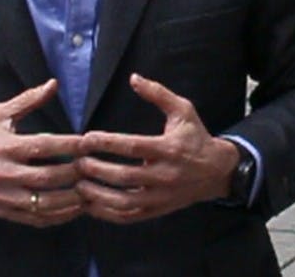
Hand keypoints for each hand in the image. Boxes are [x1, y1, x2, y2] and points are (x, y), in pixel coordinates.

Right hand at [0, 79, 84, 227]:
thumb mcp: (0, 116)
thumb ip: (28, 100)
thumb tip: (53, 84)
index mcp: (5, 148)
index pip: (41, 146)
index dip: (67, 145)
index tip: (88, 142)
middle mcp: (3, 173)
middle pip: (45, 177)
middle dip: (72, 173)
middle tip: (93, 167)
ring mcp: (4, 196)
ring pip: (42, 202)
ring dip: (69, 198)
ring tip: (89, 190)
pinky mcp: (6, 212)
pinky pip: (36, 218)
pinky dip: (59, 216)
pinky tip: (75, 207)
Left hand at [75, 74, 238, 223]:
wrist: (217, 171)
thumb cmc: (196, 137)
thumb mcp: (183, 111)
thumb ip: (158, 94)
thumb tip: (133, 77)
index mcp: (169, 149)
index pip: (133, 146)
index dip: (107, 143)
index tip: (86, 139)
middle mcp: (165, 175)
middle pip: (124, 176)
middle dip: (96, 169)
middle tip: (77, 163)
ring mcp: (160, 196)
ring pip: (123, 201)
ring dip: (97, 194)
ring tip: (79, 184)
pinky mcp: (157, 210)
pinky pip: (128, 216)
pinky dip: (107, 213)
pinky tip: (91, 204)